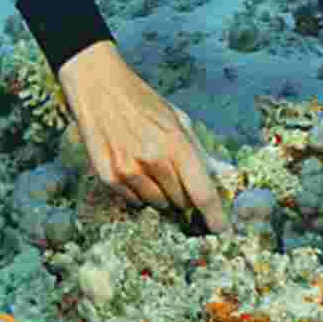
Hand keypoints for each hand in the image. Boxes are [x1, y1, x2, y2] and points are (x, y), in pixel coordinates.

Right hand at [58, 41, 228, 232]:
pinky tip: (136, 169)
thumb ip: (198, 150)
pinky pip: (134, 201)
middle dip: (187, 198)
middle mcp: (153, 161)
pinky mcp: (108, 178)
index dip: (215, 216)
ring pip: (158, 204)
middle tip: (181, 180)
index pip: (202, 192)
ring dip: (164, 195)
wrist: (100, 90)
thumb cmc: (144, 104)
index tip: (222, 231)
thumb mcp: (179, 119)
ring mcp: (128, 171)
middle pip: (181, 202)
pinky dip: (141, 193)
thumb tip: (220, 175)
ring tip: (155, 168)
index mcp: (176, 144)